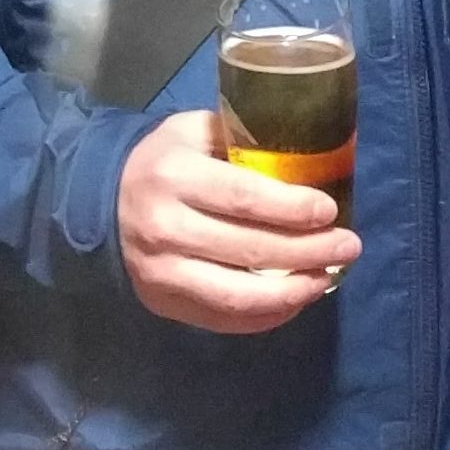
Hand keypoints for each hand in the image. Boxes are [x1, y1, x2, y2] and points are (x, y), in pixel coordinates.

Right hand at [117, 111, 361, 333]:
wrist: (100, 201)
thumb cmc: (163, 158)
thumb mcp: (193, 131)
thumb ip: (241, 140)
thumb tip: (307, 157)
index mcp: (176, 175)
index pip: (244, 198)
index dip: (292, 209)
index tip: (330, 211)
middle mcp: (165, 227)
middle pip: (249, 250)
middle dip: (308, 252)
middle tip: (349, 246)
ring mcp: (161, 273)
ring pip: (237, 296)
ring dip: (292, 292)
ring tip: (327, 278)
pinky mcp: (163, 303)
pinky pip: (222, 319)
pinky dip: (265, 315)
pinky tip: (295, 300)